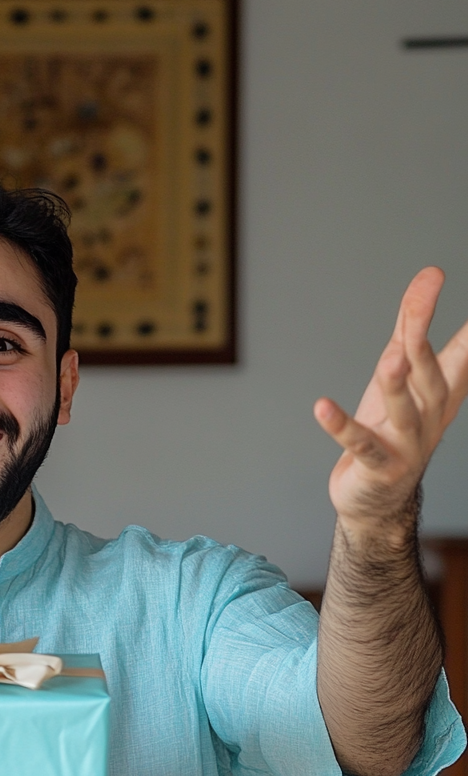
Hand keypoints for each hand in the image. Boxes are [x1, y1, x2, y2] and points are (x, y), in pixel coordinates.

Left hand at [315, 267, 467, 538]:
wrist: (378, 500)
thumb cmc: (390, 428)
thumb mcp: (400, 372)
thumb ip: (411, 324)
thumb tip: (429, 274)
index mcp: (440, 393)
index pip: (458, 354)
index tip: (449, 292)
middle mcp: (429, 417)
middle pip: (430, 378)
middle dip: (423, 347)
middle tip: (415, 318)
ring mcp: (406, 444)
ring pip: (404, 411)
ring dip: (397, 385)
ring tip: (390, 360)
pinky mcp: (377, 467)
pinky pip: (360, 445)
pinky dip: (341, 427)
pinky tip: (322, 408)